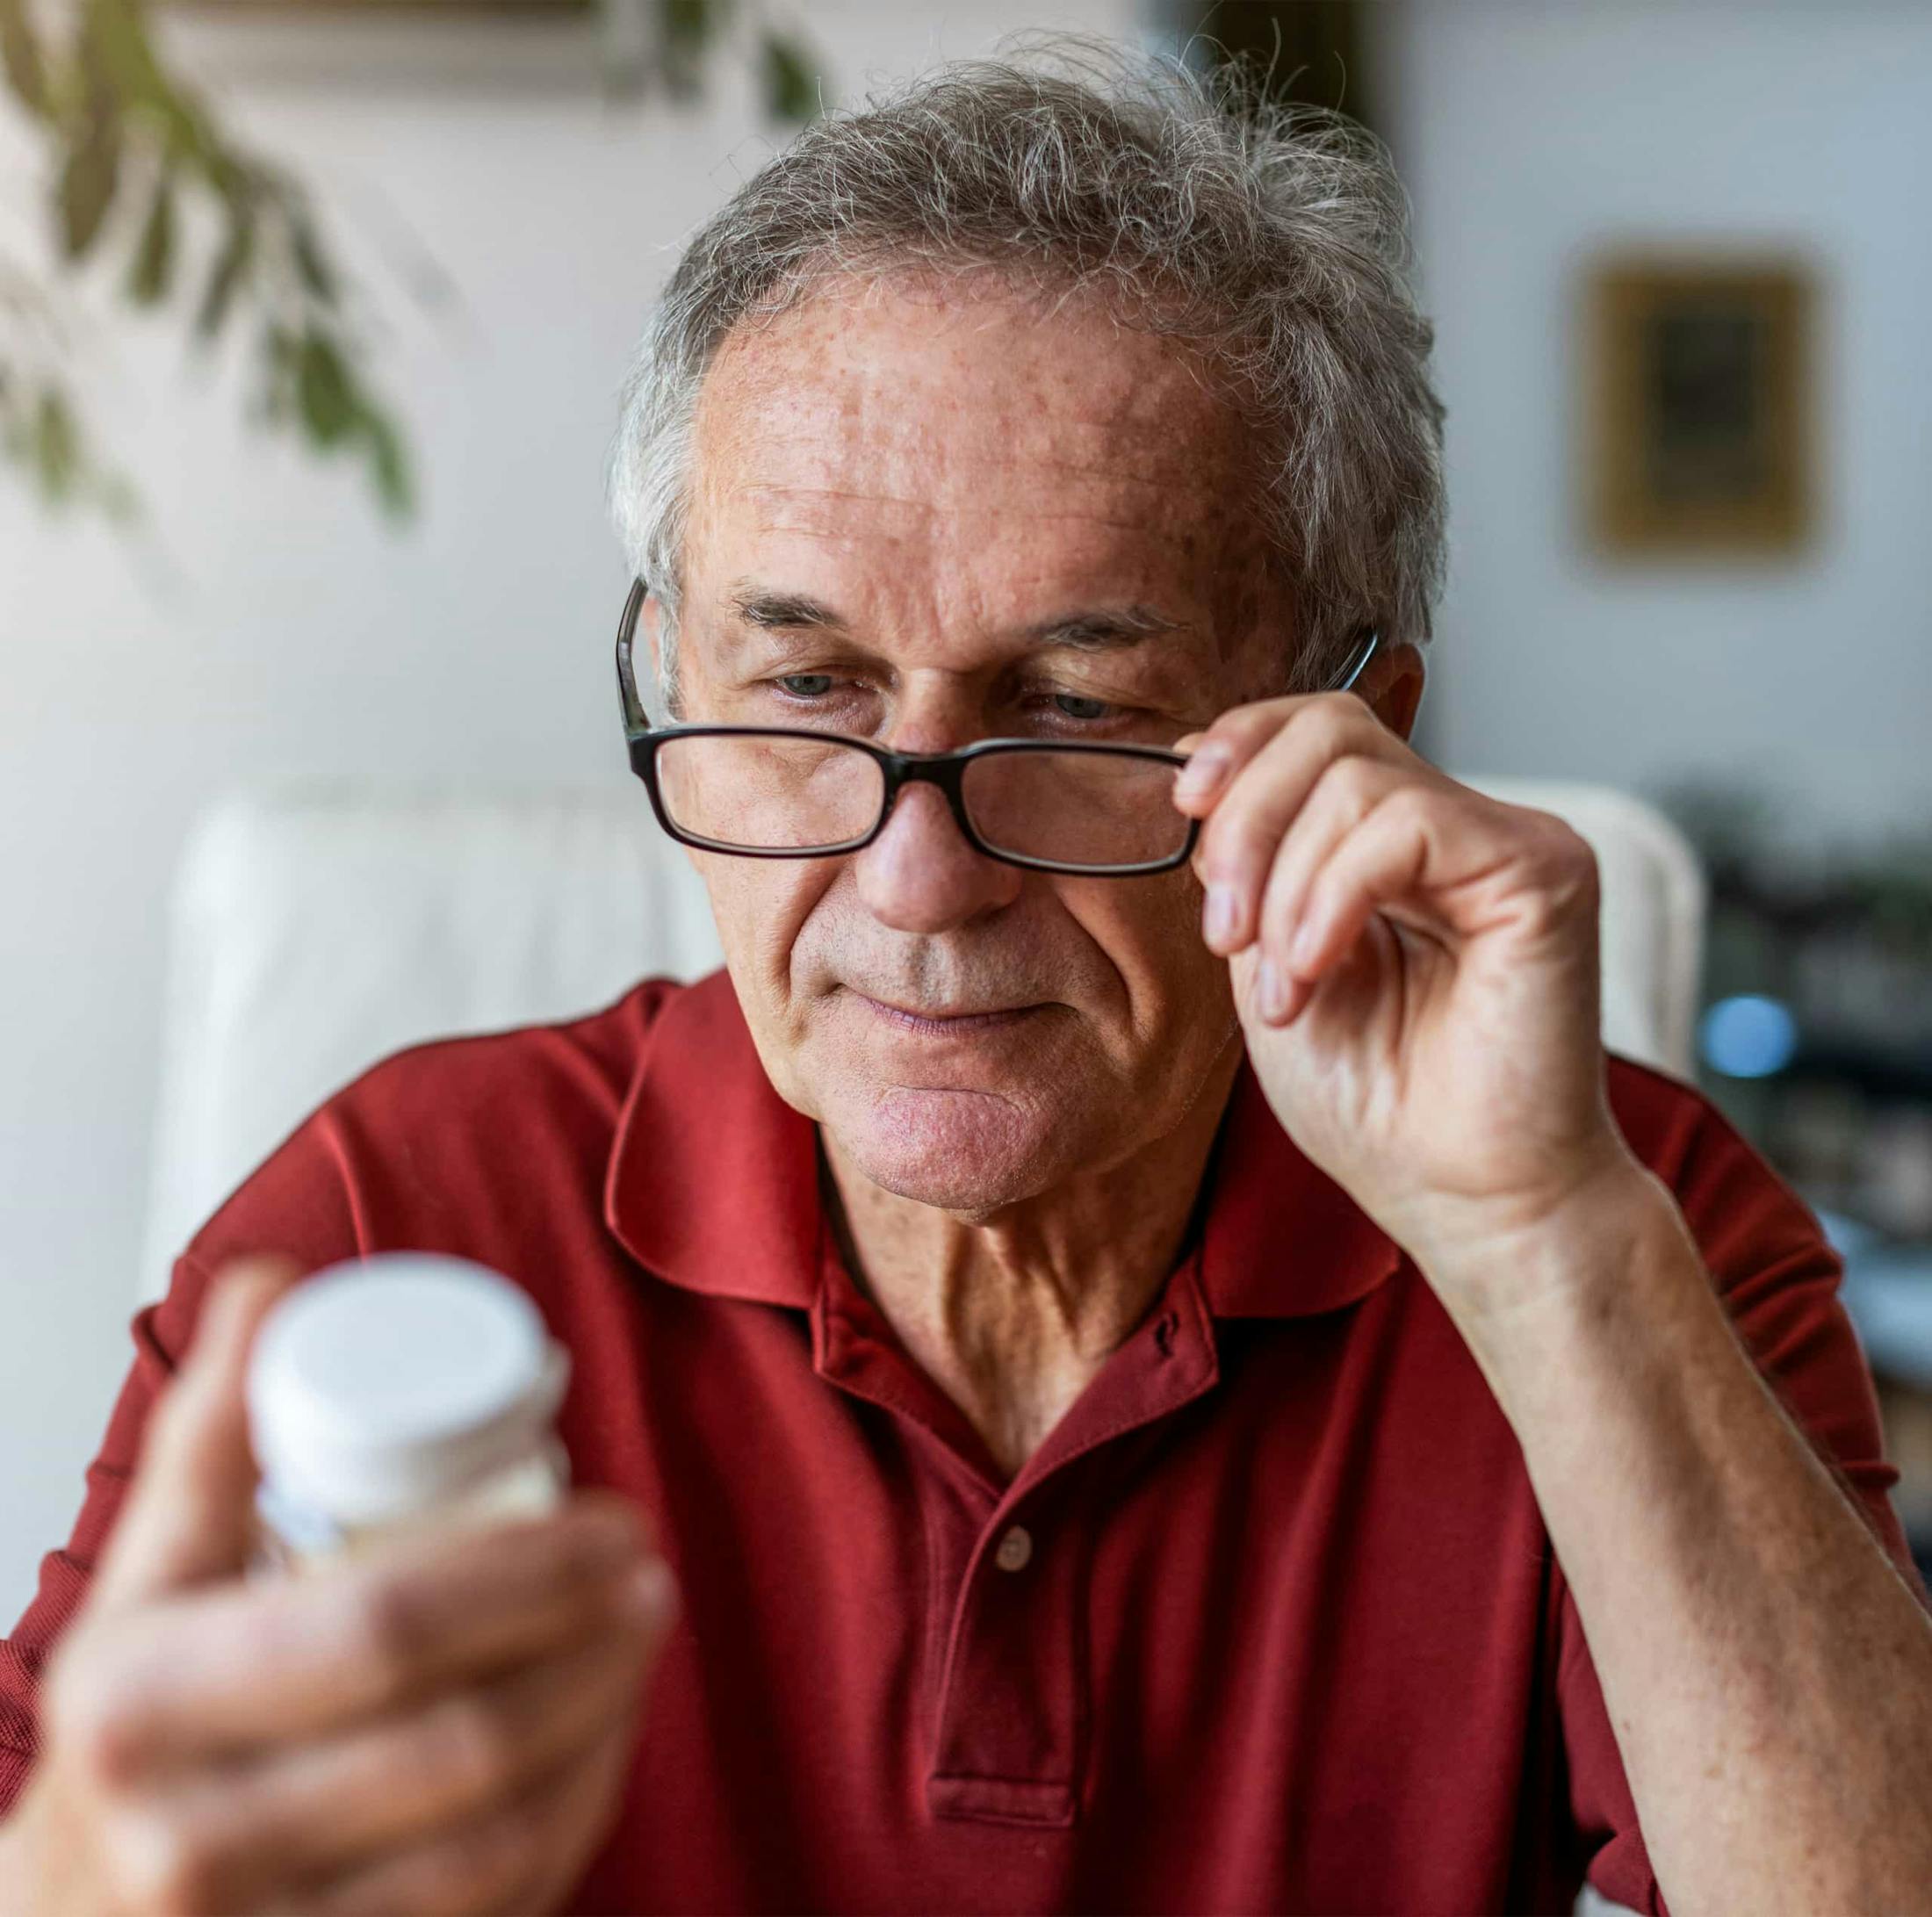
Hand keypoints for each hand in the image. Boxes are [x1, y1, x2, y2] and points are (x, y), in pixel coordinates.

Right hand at [4, 1261, 676, 1916]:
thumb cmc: (128, 1735)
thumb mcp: (142, 1585)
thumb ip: (209, 1437)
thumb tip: (271, 1281)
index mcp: (142, 1704)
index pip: (382, 1623)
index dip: (529, 1569)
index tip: (611, 1518)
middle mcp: (190, 1841)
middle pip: (461, 1737)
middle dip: (589, 1642)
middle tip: (647, 1571)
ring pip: (496, 1835)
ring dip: (603, 1724)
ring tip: (644, 1637)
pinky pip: (495, 1908)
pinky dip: (573, 1819)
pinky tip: (605, 1745)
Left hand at [1174, 692, 1646, 1307]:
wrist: (1462, 1199)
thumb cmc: (1378, 1104)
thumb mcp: (1270, 963)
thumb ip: (1250, 866)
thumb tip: (1193, 761)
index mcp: (1391, 841)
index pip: (1317, 726)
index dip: (1240, 744)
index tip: (1185, 812)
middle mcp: (1456, 824)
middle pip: (1329, 729)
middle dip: (1246, 821)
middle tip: (1224, 931)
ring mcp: (1506, 840)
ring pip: (1357, 779)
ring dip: (1285, 888)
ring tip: (1285, 987)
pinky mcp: (1545, 870)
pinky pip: (1408, 826)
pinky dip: (1335, 897)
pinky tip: (1317, 971)